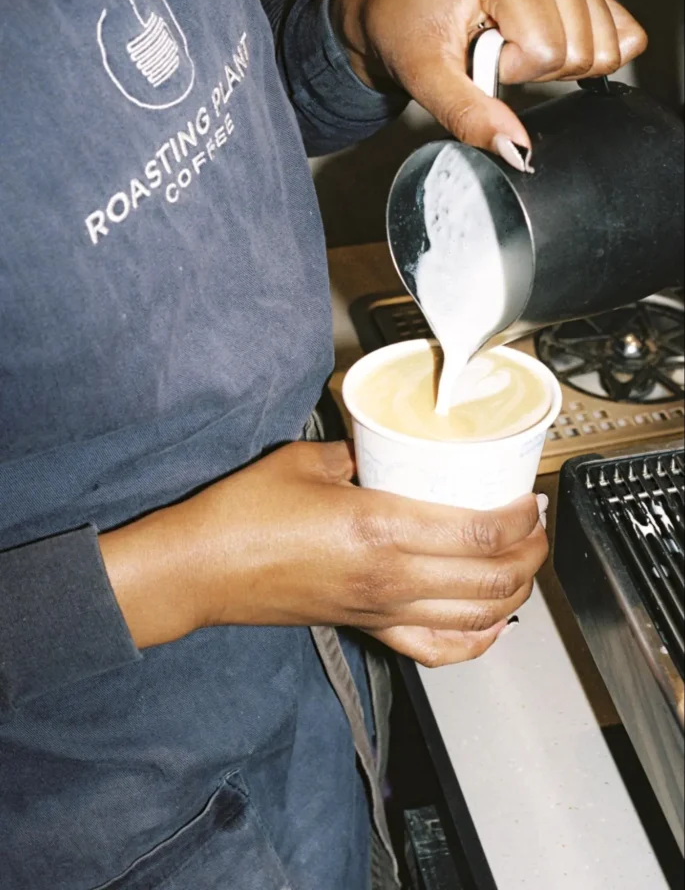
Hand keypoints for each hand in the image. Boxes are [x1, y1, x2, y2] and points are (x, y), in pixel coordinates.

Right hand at [100, 441, 547, 666]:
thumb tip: (387, 446)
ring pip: (477, 618)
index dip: (522, 518)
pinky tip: (489, 625)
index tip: (532, 498)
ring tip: (523, 564)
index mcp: (379, 528)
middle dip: (531, 554)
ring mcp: (381, 609)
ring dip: (514, 593)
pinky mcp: (367, 628)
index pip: (481, 531)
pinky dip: (475, 642)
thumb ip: (358, 451)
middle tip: (537, 525)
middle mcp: (390, 577)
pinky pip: (436, 649)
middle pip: (493, 578)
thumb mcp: (306, 460)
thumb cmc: (242, 515)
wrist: (202, 571)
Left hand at [332, 0, 646, 167]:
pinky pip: (622, 38)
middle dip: (535, 69)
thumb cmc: (407, 28)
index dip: (509, 70)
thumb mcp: (426, 79)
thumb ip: (469, 115)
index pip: (546, 51)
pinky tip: (540, 42)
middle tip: (491, 48)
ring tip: (509, 42)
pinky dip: (582, 56)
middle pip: (583, 51)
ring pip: (605, 51)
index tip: (476, 52)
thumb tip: (517, 151)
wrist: (398, 10)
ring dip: (554, 64)